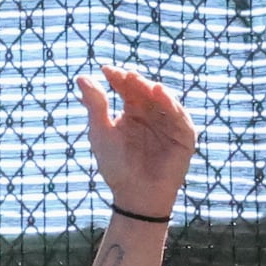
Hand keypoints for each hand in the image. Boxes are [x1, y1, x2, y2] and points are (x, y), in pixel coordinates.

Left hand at [78, 65, 195, 221]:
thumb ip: (95, 105)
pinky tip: (160, 93)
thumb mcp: (101, 132)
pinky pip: (180, 117)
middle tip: (125, 75)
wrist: (134, 195)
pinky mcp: (184, 137)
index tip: (106, 70)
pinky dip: (171, 103)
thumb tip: (81, 77)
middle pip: (146, 90)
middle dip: (136, 81)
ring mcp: (169, 124)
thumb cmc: (116, 165)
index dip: (118, 77)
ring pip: (164, 99)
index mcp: (132, 111)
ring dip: (153, 88)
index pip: (127, 88)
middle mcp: (152, 114)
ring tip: (138, 80)